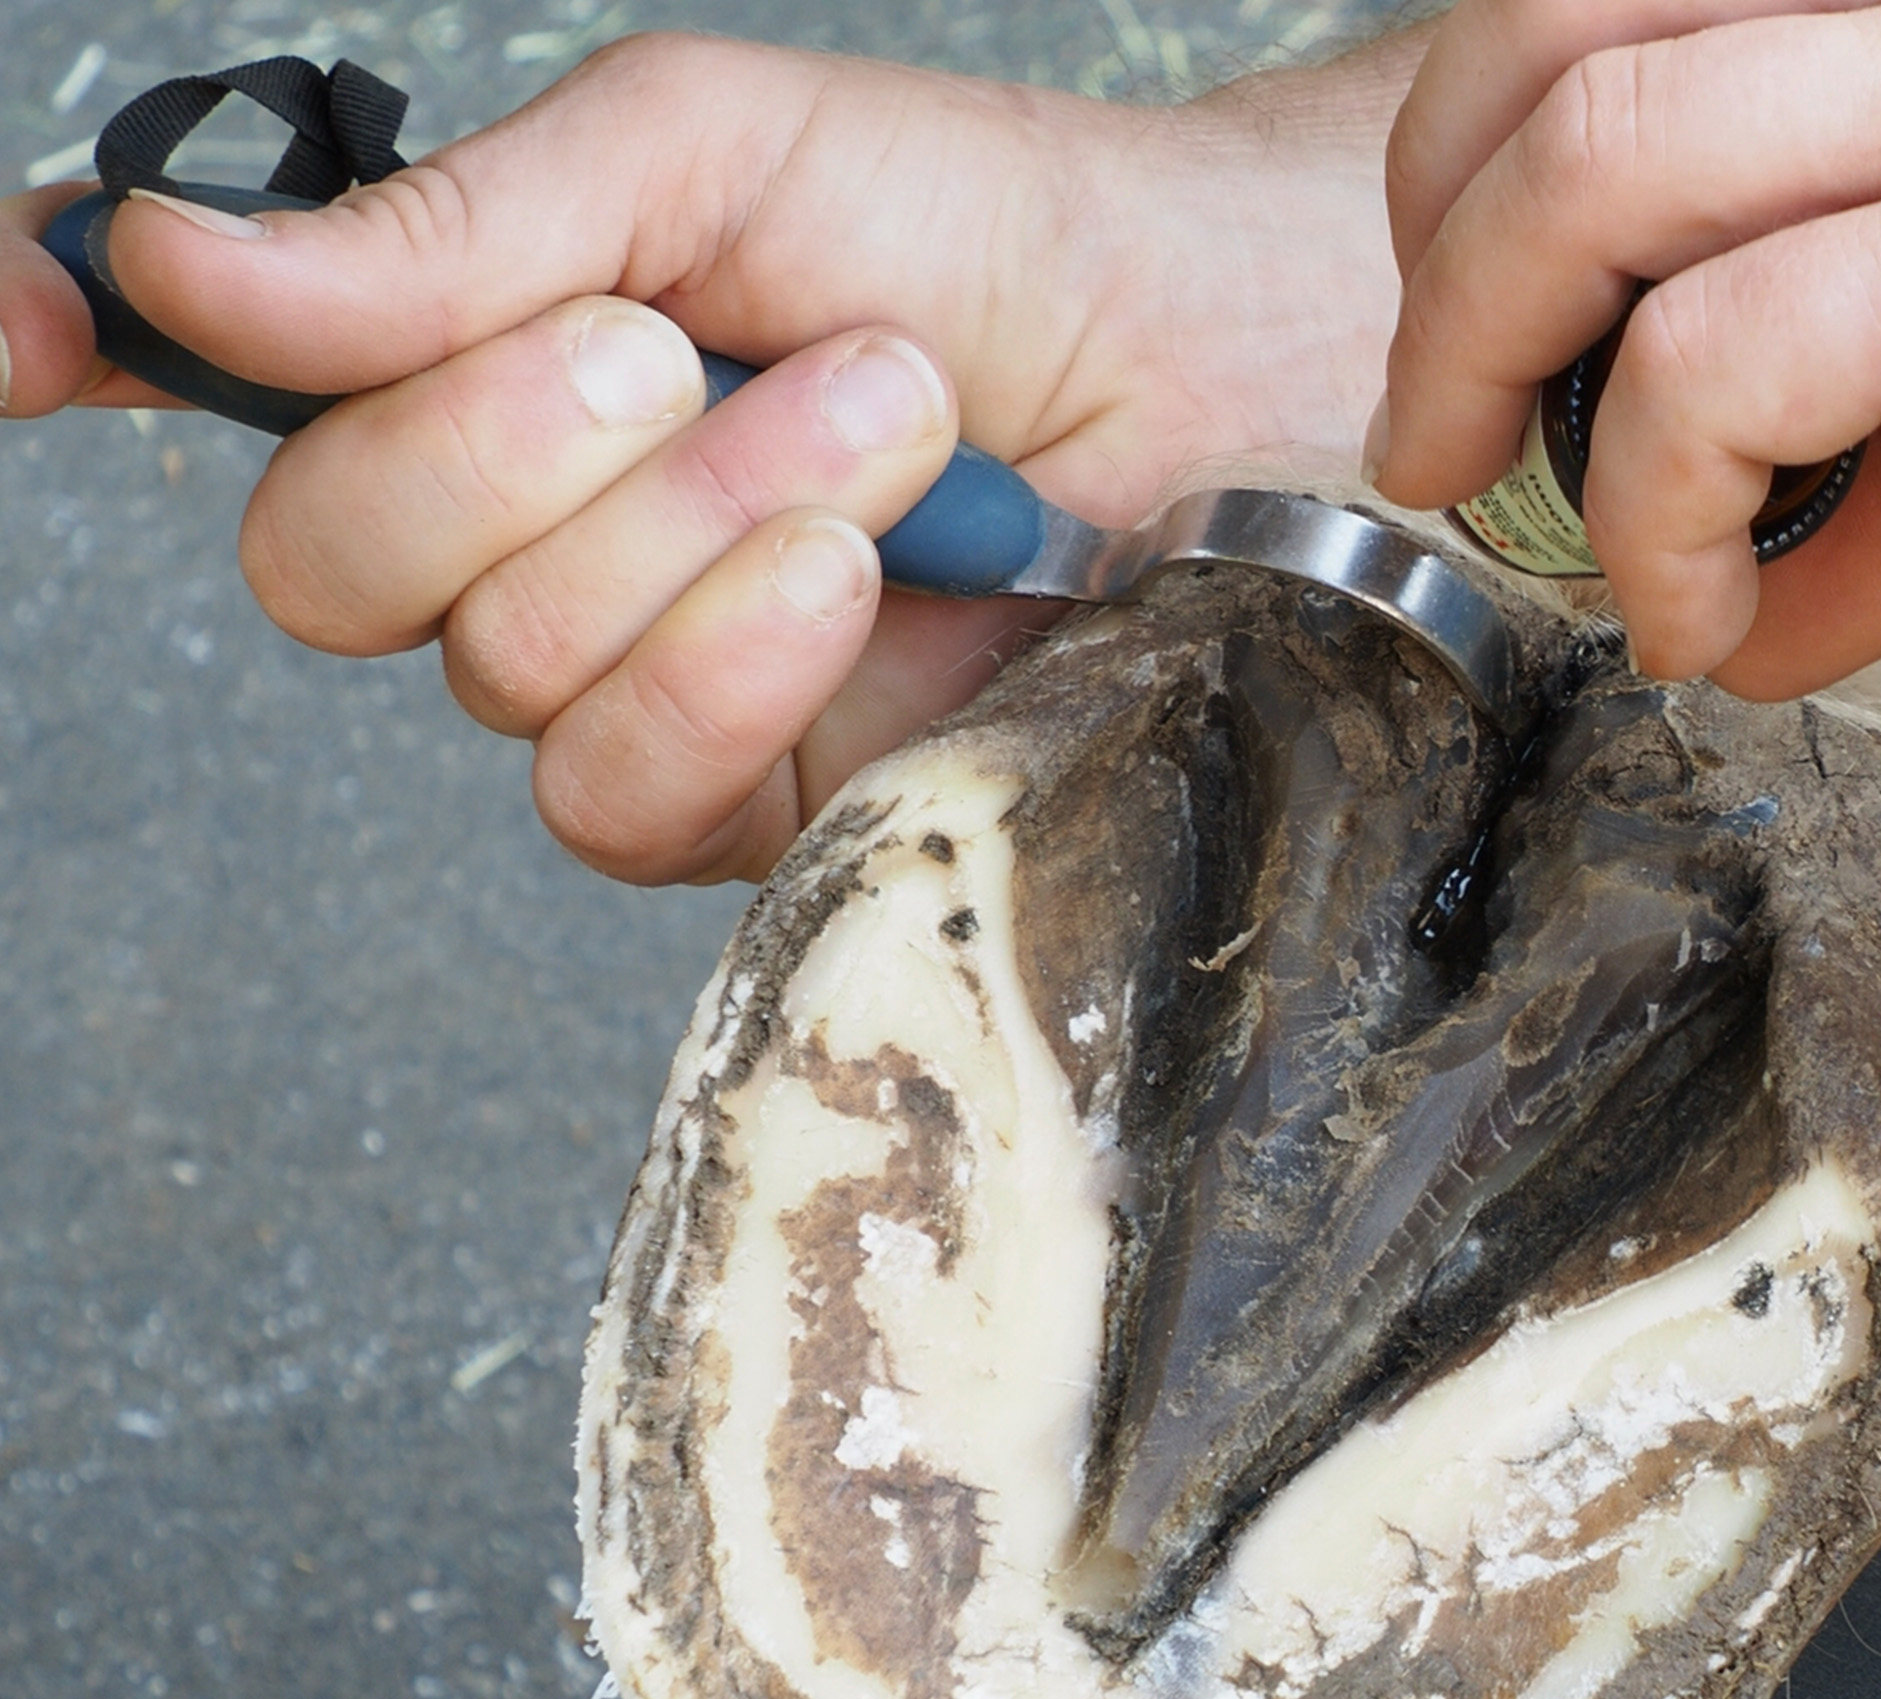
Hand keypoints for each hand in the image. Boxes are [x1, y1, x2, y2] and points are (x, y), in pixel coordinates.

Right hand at [0, 32, 1413, 882]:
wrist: (1196, 362)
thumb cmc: (973, 235)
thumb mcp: (712, 154)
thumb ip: (464, 224)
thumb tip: (172, 268)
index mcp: (465, 339)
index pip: (198, 360)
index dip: (65, 330)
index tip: (27, 320)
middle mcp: (510, 523)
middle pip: (324, 556)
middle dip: (506, 442)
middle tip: (685, 348)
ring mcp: (622, 672)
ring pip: (497, 667)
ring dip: (687, 527)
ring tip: (878, 421)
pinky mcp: (741, 794)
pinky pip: (619, 783)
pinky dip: (727, 663)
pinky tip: (845, 577)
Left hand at [1366, 0, 1880, 736]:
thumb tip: (1765, 584)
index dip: (1501, 113)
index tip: (1483, 275)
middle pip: (1556, 25)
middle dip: (1443, 230)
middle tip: (1438, 409)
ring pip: (1589, 170)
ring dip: (1488, 368)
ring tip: (1515, 520)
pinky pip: (1710, 372)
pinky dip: (1652, 522)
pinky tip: (1716, 633)